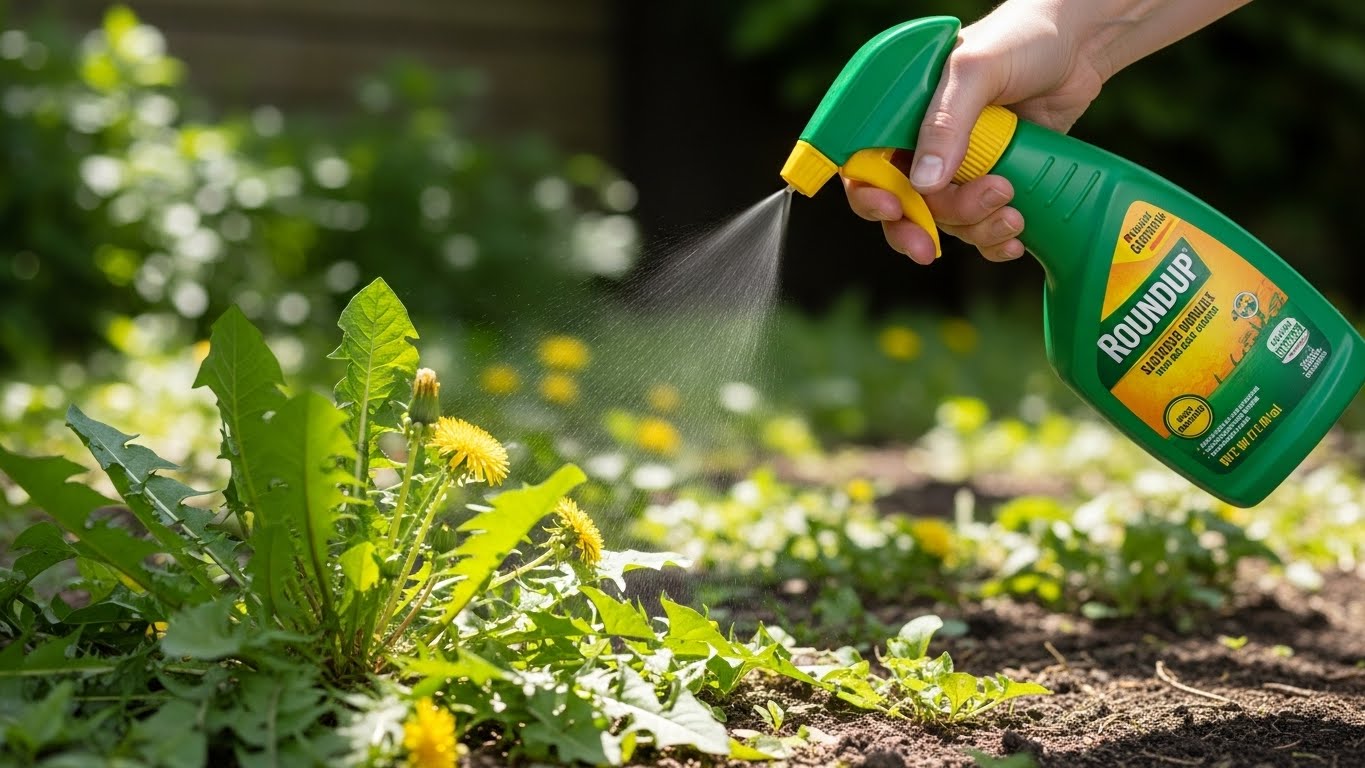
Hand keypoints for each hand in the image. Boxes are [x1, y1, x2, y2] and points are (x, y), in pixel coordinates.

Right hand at [845, 1, 1109, 263]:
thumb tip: (924, 184)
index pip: (865, 163)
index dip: (870, 194)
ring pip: (947, 221)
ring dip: (974, 227)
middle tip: (938, 241)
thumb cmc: (1022, 39)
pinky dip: (994, 240)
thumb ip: (947, 123)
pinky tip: (1014, 237)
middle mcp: (925, 144)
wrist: (1082, 45)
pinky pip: (981, 228)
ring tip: (1012, 209)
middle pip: (904, 204)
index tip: (894, 210)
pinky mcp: (994, 182)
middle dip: (923, 225)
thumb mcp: (976, 71)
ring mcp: (961, 167)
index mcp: (903, 114)